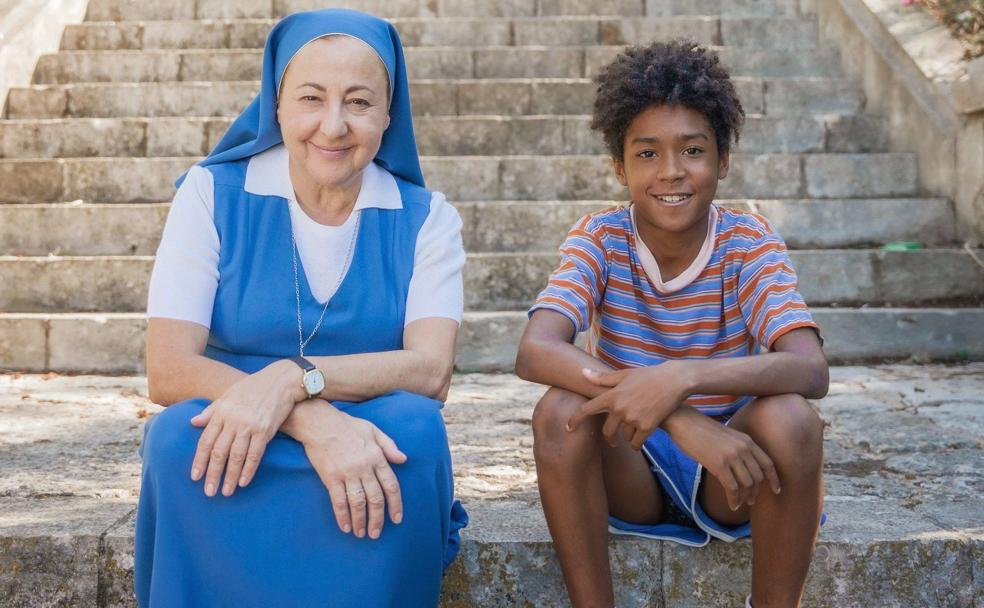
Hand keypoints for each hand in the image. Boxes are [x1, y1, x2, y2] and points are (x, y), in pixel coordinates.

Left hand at [189, 359, 303, 496]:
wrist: (281, 380)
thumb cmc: (254, 387)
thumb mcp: (228, 395)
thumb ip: (211, 410)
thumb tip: (193, 422)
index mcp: (221, 412)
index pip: (205, 441)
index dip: (199, 460)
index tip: (195, 477)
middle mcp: (233, 420)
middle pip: (219, 452)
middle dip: (212, 474)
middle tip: (208, 492)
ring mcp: (249, 426)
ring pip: (236, 456)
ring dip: (230, 477)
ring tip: (226, 492)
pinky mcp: (265, 430)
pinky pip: (255, 454)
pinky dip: (248, 469)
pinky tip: (243, 482)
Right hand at [300, 405, 405, 539]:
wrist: (320, 423)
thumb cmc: (347, 425)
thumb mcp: (373, 430)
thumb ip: (389, 445)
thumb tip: (404, 460)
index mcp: (377, 457)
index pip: (391, 485)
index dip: (395, 504)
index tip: (396, 519)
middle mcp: (364, 467)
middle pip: (376, 498)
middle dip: (378, 519)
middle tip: (376, 533)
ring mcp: (347, 473)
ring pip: (358, 503)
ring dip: (361, 521)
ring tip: (361, 533)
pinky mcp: (330, 477)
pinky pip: (338, 501)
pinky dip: (342, 516)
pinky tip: (345, 527)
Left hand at [566, 363, 690, 448]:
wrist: (674, 380)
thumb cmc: (649, 375)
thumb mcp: (625, 374)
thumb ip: (602, 378)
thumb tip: (583, 373)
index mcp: (612, 395)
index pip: (587, 410)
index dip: (575, 420)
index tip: (568, 429)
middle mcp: (619, 408)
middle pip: (608, 431)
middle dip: (610, 438)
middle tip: (612, 441)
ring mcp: (633, 418)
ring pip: (624, 436)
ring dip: (628, 436)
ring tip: (636, 429)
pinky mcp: (647, 427)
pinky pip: (636, 443)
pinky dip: (637, 444)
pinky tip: (640, 440)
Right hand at [665, 408, 780, 510]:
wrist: (684, 422)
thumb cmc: (701, 430)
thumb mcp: (727, 437)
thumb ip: (738, 449)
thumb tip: (743, 469)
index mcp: (747, 440)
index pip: (768, 463)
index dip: (774, 479)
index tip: (776, 490)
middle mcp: (743, 448)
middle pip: (758, 477)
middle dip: (756, 492)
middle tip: (750, 501)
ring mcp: (732, 456)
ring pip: (747, 484)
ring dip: (744, 498)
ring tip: (739, 504)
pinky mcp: (719, 464)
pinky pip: (733, 488)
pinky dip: (734, 499)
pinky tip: (731, 504)